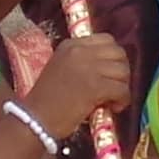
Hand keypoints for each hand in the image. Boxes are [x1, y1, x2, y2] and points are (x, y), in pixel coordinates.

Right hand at [23, 21, 134, 136]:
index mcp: (70, 45)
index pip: (106, 40)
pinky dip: (122, 100)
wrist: (36, 119)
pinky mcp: (95, 86)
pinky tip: (113, 108)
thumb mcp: (61, 68)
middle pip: (118, 53)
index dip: (113, 57)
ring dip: (122, 87)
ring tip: (112, 100)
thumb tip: (110, 67)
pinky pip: (122, 89)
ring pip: (123, 71)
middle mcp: (79, 51)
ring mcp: (88, 67)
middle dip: (121, 71)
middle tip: (114, 87)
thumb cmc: (47, 99)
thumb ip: (82, 62)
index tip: (109, 72)